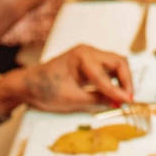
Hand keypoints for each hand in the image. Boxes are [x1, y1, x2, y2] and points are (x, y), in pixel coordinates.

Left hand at [0, 45, 133, 112]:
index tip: (127, 102)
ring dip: (122, 80)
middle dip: (126, 81)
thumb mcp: (71, 99)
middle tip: (128, 99)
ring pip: (116, 65)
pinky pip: (109, 71)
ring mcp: (90, 57)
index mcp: (81, 55)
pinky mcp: (90, 65)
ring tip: (123, 98)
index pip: (106, 74)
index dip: (117, 90)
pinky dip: (115, 82)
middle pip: (118, 63)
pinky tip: (115, 94)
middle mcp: (88, 52)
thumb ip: (97, 99)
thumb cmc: (43, 89)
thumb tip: (118, 103)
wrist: (27, 86)